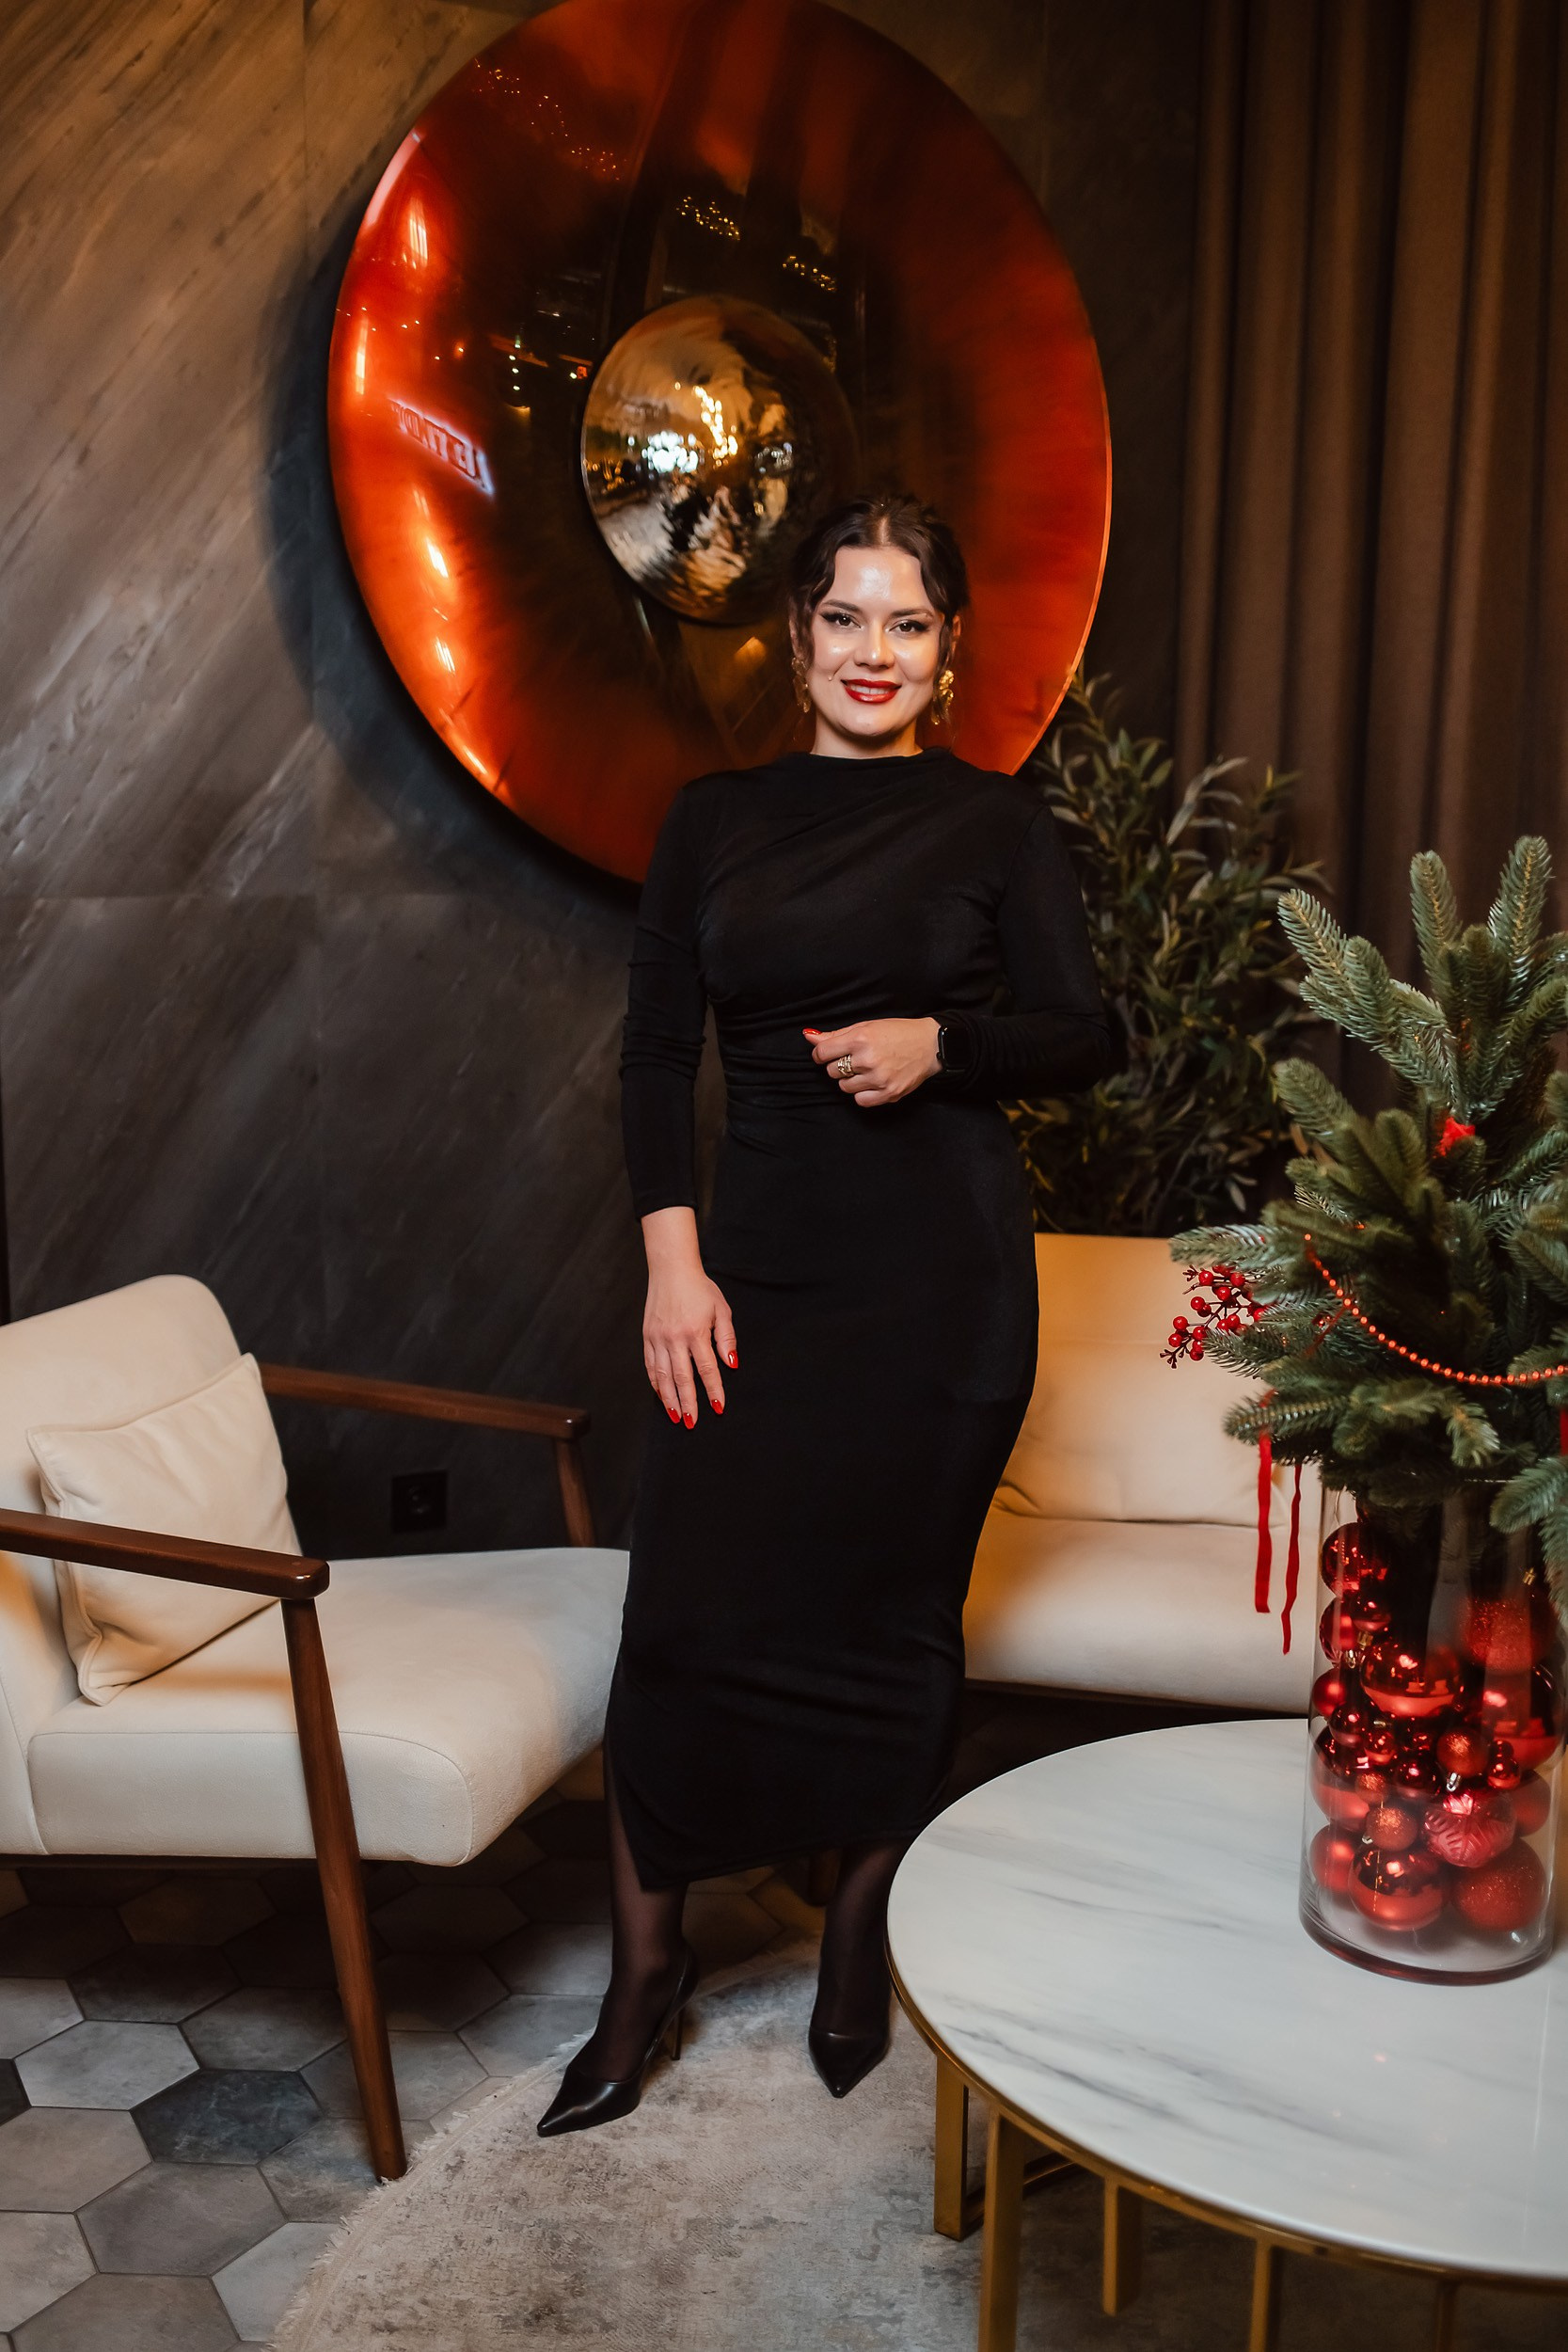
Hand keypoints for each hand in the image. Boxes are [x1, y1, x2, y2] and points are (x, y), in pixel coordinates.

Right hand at [639, 1207, 735, 1425]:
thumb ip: (726, 1337)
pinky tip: (661, 1395)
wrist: (671, 1270)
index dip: (713, 1390)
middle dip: (688, 1403)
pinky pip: (650, 1365)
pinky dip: (655, 1383)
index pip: (707, 1368)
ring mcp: (658, 1338)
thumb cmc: (700, 1289)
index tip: (718, 1407)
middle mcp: (675, 1338)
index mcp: (696, 1331)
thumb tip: (732, 1363)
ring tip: (676, 1417)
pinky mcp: (647, 1337)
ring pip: (662, 1376)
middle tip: (692, 1423)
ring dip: (669, 1399)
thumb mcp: (721, 1309)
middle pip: (682, 1378)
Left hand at [803, 1018, 940, 1106]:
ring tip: (867, 1069)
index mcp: (861, 1039)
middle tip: (856, 1058)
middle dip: (839, 1065)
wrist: (930, 1045)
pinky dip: (863, 1093)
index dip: (821, 1053)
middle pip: (832, 1071)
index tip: (827, 1053)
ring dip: (851, 1080)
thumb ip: (836, 1035)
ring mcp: (879, 1078)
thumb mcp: (866, 1026)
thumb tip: (809, 1036)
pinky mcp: (889, 1093)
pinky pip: (860, 1101)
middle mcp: (868, 1059)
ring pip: (844, 1087)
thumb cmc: (897, 1033)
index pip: (822, 1052)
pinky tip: (872, 1082)